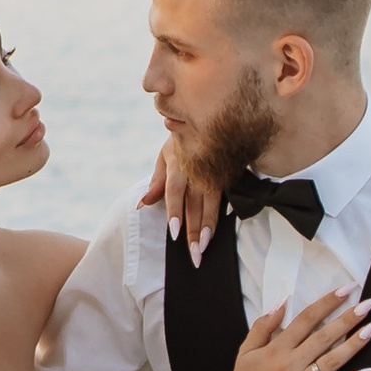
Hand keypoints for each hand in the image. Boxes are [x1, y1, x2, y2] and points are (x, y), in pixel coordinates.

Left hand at [138, 137, 222, 262]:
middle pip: (194, 202)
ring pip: (213, 200)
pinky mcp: (228, 169)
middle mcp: (196, 166)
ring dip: (210, 224)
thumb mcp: (164, 157)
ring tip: (206, 245)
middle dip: (194, 230)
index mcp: (177, 163)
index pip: (175, 191)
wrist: (209, 117)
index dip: (175, 212)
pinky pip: (230, 190)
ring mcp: (214, 168)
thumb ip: (156, 182)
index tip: (175, 234)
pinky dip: (229, 205)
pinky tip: (228, 220)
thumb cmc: (181, 142)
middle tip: (194, 254)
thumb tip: (141, 205)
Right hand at [218, 287, 370, 370]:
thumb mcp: (245, 351)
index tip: (345, 289)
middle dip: (348, 318)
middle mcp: (290, 365)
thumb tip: (282, 303)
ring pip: (332, 362)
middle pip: (324, 336)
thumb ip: (263, 326)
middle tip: (368, 304)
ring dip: (354, 344)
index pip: (306, 319)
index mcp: (276, 349)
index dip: (327, 302)